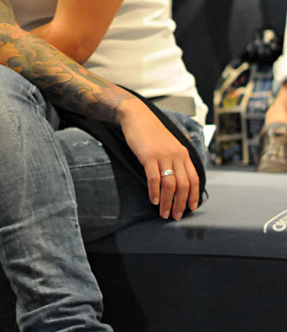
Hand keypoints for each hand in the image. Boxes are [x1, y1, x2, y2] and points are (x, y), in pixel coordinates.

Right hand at [118, 98, 199, 219]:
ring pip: (170, 185)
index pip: (194, 178)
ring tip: (164, 213)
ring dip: (168, 202)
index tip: (190, 208)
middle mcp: (176, 155)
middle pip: (184, 185)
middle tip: (176, 216)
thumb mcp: (169, 143)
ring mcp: (162, 155)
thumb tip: (180, 174)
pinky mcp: (148, 156)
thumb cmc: (151, 131)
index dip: (194, 195)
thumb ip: (176, 157)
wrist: (136, 115)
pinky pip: (154, 178)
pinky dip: (155, 192)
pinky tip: (153, 200)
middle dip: (181, 204)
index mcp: (183, 153)